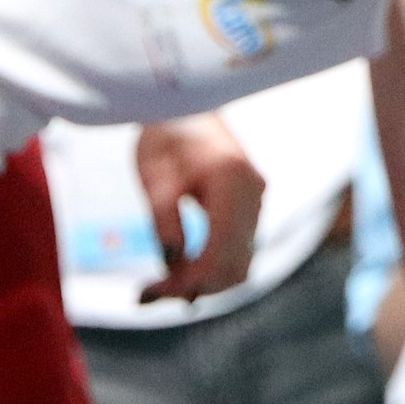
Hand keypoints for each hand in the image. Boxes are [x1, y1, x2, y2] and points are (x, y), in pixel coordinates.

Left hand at [133, 114, 264, 302]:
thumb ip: (163, 218)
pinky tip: (179, 272)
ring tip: (159, 286)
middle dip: (194, 286)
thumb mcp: (154, 175)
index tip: (150, 292)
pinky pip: (238, 249)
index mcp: (232, 180)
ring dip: (203, 281)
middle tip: (147, 295)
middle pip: (235, 263)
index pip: (220, 248)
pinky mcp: (250, 208)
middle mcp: (254, 194)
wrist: (186, 108)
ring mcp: (257, 201)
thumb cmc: (165, 137)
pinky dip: (211, 267)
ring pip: (240, 261)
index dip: (189, 279)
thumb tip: (172, 263)